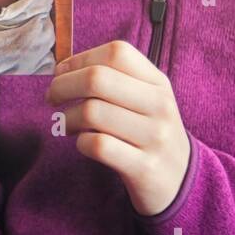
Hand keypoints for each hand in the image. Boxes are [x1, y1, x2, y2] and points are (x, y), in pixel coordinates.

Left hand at [45, 40, 190, 217]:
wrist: (181, 180)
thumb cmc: (149, 134)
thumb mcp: (146, 101)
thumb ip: (114, 80)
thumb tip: (63, 69)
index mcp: (158, 83)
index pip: (116, 53)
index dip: (80, 59)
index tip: (61, 73)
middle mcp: (159, 105)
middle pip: (97, 79)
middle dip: (63, 86)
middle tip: (52, 98)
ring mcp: (154, 137)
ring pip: (92, 112)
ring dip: (68, 118)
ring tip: (68, 125)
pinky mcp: (143, 167)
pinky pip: (98, 145)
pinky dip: (80, 142)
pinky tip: (83, 143)